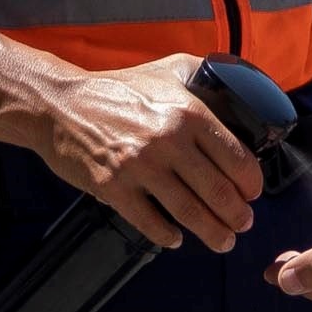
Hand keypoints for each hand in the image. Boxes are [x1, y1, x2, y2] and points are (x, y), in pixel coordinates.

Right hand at [37, 53, 263, 249]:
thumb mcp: (167, 71)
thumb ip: (205, 78)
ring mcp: (140, 167)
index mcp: (189, 112)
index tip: (252, 193)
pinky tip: (175, 238)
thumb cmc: (116, 89)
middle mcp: (169, 141)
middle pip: (219, 192)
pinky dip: (168, 237)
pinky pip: (151, 223)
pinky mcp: (114, 188)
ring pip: (190, 213)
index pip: (237, 159)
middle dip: (238, 216)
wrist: (59, 104)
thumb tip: (239, 92)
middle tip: (242, 223)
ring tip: (222, 240)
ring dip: (213, 233)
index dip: (251, 184)